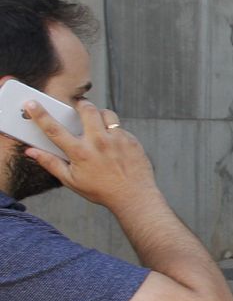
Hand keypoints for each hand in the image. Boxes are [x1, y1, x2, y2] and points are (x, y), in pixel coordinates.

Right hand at [22, 99, 160, 212]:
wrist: (134, 196)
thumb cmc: (101, 190)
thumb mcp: (71, 180)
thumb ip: (50, 163)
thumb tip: (31, 151)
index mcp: (80, 153)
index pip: (54, 129)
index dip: (39, 114)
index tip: (31, 103)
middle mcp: (99, 142)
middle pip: (86, 110)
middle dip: (80, 104)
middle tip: (77, 106)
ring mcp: (117, 139)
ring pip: (106, 114)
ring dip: (98, 114)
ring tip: (95, 121)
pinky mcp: (132, 140)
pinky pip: (119, 127)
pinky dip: (113, 130)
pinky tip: (111, 142)